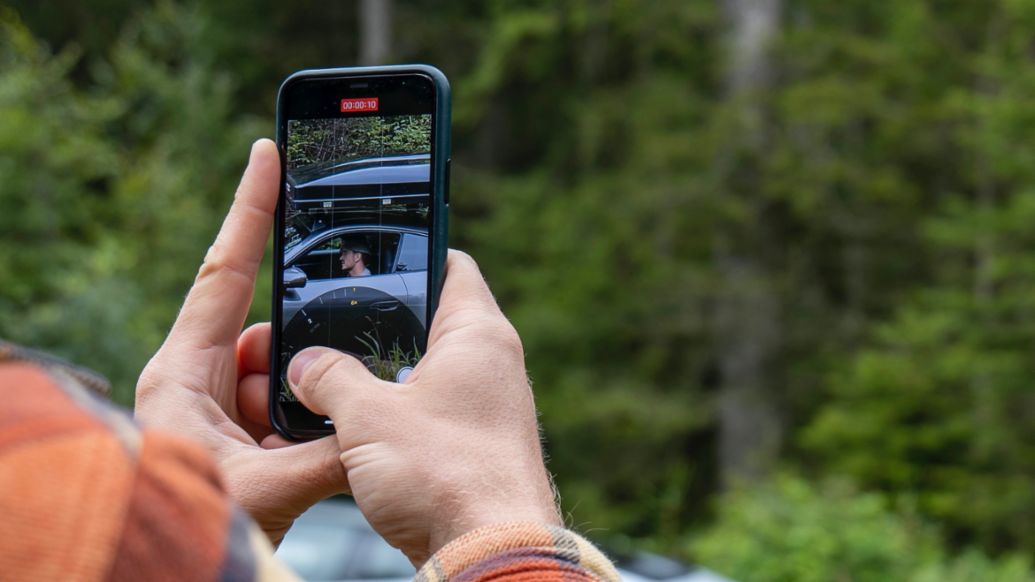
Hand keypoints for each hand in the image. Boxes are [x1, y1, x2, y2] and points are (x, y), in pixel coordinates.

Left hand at [134, 139, 346, 543]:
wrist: (158, 570)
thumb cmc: (186, 521)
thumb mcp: (262, 490)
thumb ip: (325, 452)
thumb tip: (373, 426)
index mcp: (182, 373)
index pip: (224, 271)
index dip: (250, 208)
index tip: (269, 154)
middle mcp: (198, 382)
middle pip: (268, 339)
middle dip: (301, 365)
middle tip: (309, 405)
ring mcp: (217, 409)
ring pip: (283, 380)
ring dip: (304, 411)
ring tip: (299, 458)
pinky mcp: (236, 435)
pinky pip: (283, 412)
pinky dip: (304, 432)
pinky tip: (304, 465)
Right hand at [285, 250, 561, 564]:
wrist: (491, 552)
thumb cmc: (444, 476)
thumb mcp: (367, 417)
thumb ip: (329, 379)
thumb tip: (305, 366)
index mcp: (479, 334)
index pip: (451, 265)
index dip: (412, 252)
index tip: (373, 254)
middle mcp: (495, 364)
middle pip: (435, 320)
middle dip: (386, 323)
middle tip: (337, 323)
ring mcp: (492, 407)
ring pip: (431, 371)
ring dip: (389, 376)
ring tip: (339, 379)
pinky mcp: (481, 446)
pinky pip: (436, 413)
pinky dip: (403, 414)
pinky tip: (364, 430)